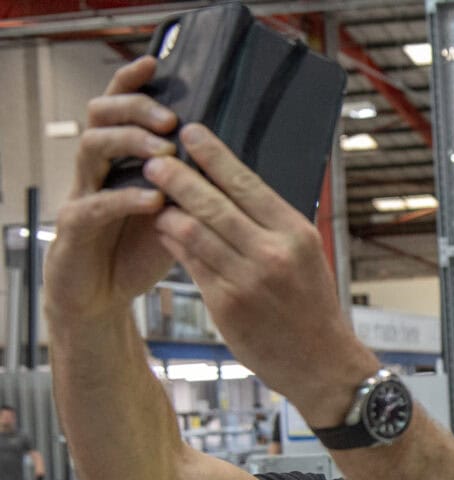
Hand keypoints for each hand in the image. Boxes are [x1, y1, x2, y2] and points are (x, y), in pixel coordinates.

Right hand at [44, 57, 178, 321]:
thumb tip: (232, 158)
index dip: (132, 83)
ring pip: (91, 148)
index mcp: (121, 157)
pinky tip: (152, 199)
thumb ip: (192, 184)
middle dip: (135, 109)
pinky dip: (124, 198)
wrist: (103, 293)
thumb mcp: (174, 210)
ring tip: (164, 154)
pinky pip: (92, 204)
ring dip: (130, 144)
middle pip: (101, 115)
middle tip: (170, 120)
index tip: (155, 64)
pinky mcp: (74, 227)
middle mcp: (98, 167)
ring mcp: (82, 193)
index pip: (122, 107)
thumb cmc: (141, 249)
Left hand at [144, 123, 376, 425]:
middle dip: (179, 178)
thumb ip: (272, 224)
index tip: (191, 134)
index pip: (247, 183)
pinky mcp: (226, 304)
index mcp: (296, 233)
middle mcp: (272, 253)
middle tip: (155, 160)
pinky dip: (174, 243)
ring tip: (152, 194)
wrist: (321, 362)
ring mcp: (247, 280)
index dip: (214, 156)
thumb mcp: (306, 256)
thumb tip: (233, 186)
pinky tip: (164, 230)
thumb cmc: (311, 306)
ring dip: (168, 210)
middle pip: (214, 203)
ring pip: (194, 232)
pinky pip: (190, 264)